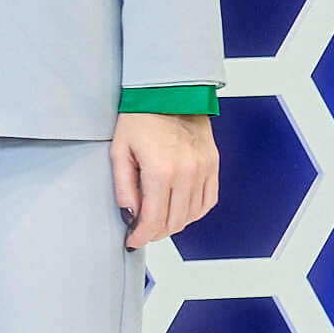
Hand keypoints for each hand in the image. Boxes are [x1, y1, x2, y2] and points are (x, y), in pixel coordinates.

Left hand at [113, 111, 216, 251]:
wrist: (170, 92)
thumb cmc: (141, 117)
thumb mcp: (120, 151)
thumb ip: (124, 187)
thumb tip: (129, 216)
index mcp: (161, 170)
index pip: (154, 220)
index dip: (141, 236)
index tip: (133, 240)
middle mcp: (187, 172)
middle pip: (174, 222)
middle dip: (156, 233)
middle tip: (142, 232)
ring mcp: (204, 169)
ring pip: (192, 215)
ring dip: (174, 224)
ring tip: (158, 221)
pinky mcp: (213, 164)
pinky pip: (208, 200)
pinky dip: (194, 211)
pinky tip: (179, 210)